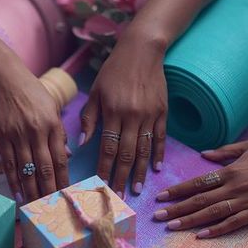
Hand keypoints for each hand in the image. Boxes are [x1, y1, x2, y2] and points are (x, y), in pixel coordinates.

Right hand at [0, 62, 68, 202]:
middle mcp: (38, 132)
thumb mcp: (51, 107)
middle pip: (45, 168)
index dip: (64, 179)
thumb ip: (59, 132)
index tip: (66, 194)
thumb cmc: (31, 91)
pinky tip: (17, 193)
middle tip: (52, 208)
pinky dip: (13, 180)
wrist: (4, 76)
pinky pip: (9, 163)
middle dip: (49, 190)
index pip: (61, 159)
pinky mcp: (2, 136)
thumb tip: (66, 154)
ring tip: (34, 206)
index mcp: (53, 125)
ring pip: (27, 170)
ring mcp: (19, 135)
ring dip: (31, 190)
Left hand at [80, 35, 167, 197]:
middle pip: (126, 154)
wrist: (142, 50)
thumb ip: (90, 117)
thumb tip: (84, 143)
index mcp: (112, 112)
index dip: (104, 168)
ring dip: (141, 172)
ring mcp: (149, 115)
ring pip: (144, 149)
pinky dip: (158, 154)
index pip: (107, 147)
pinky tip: (156, 169)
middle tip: (119, 196)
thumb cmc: (114, 71)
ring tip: (137, 190)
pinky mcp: (162, 112)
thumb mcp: (96, 91)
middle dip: (121, 177)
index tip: (100, 185)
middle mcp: (131, 116)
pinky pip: (160, 137)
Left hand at [153, 140, 247, 237]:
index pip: (198, 182)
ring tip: (171, 227)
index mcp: (231, 171)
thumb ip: (225, 151)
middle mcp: (234, 187)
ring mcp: (245, 202)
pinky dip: (216, 230)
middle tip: (157, 216)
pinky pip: (232, 224)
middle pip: (199, 200)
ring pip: (211, 213)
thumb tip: (203, 155)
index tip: (161, 196)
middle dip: (176, 208)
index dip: (178, 190)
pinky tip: (201, 235)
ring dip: (189, 221)